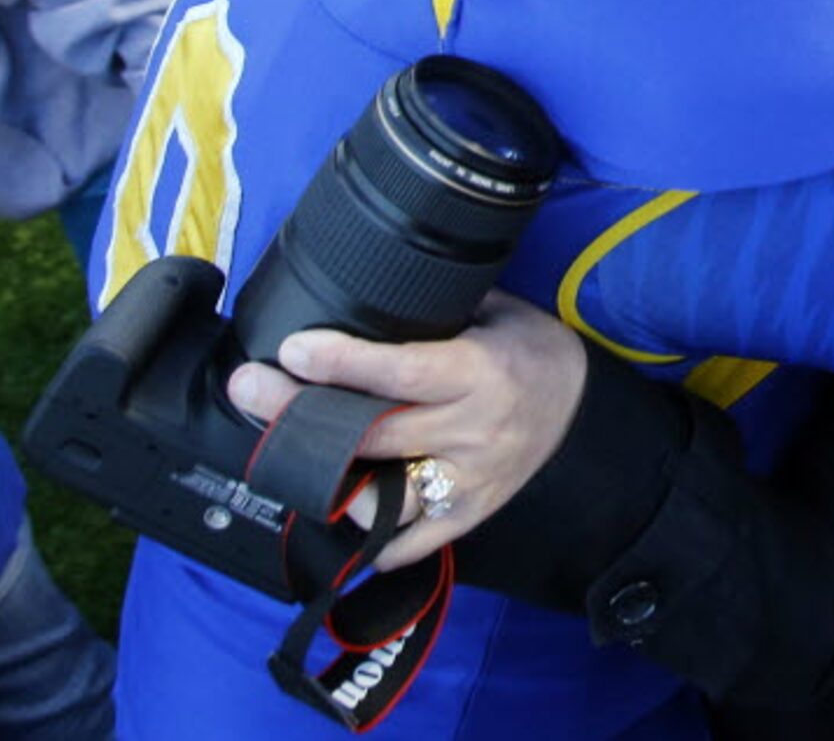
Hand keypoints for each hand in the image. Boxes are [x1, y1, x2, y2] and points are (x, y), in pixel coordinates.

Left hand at [225, 291, 589, 569]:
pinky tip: (335, 512)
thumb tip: (362, 292)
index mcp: (481, 373)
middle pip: (372, 434)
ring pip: (381, 497)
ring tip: (284, 455)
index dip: (343, 362)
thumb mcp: (498, 312)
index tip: (293, 349)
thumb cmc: (531, 349)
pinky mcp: (467, 515)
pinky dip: (370, 537)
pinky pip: (409, 541)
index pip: (402, 372)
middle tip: (250, 388)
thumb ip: (437, 311)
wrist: (582, 405)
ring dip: (326, 480)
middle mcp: (474, 432)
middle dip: (302, 412)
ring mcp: (468, 482)